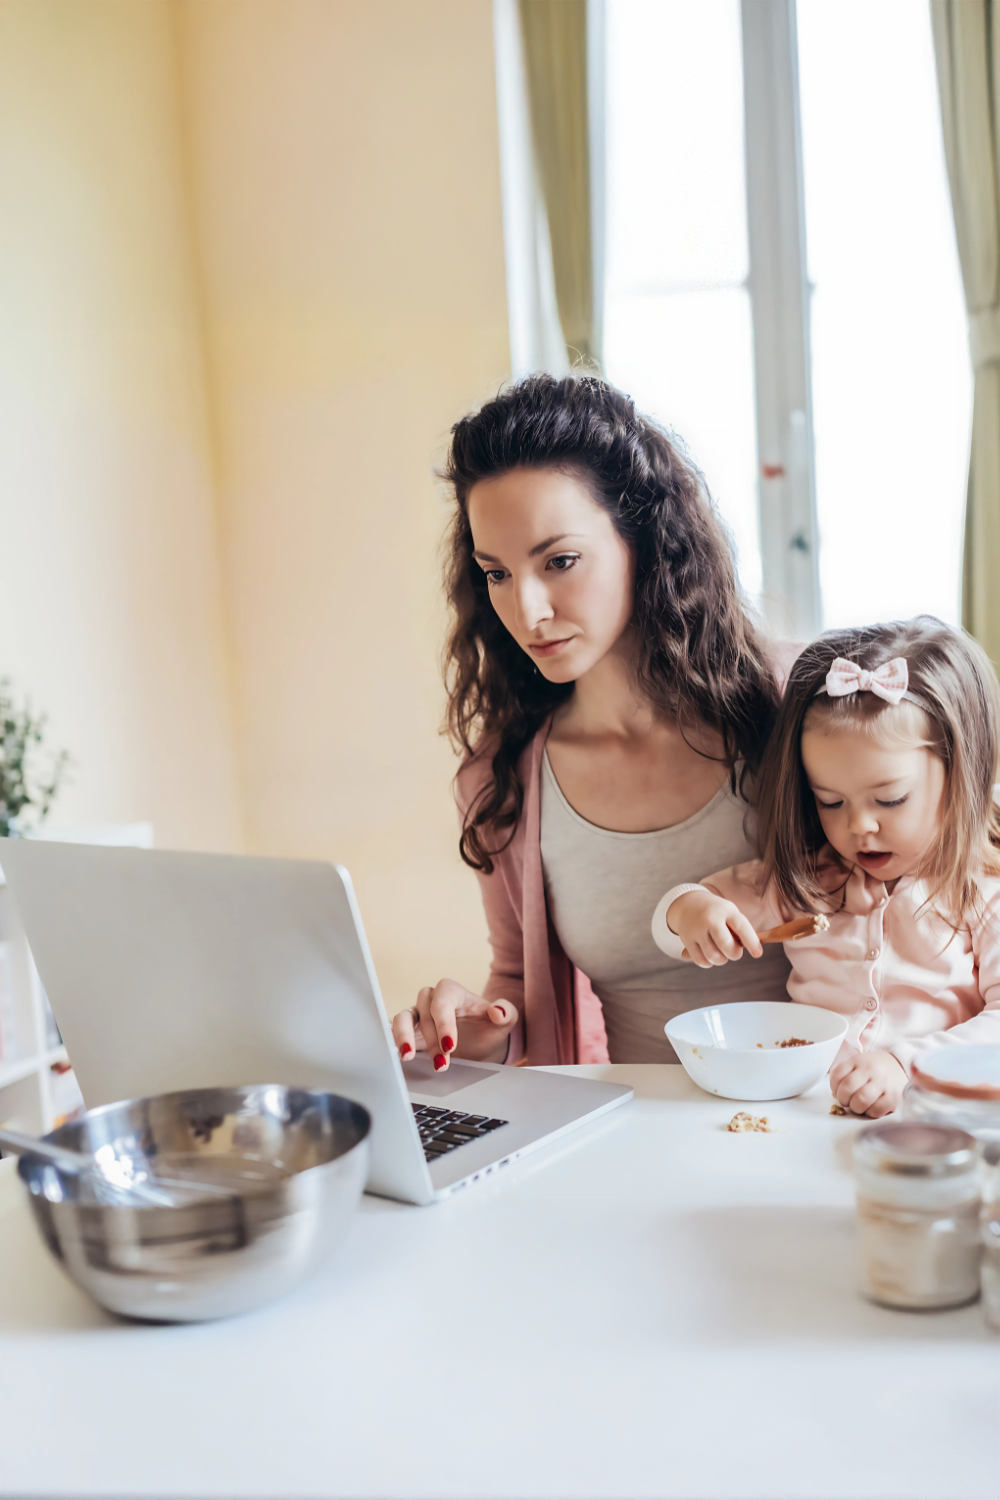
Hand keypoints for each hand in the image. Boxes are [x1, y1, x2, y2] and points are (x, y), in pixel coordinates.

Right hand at [391, 979, 517, 1070]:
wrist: (481, 1045)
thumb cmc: (489, 1028)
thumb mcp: (506, 1020)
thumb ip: (506, 1012)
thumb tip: (497, 1011)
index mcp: (453, 992)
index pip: (442, 1001)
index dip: (443, 1022)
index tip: (450, 1045)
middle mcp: (432, 1000)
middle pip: (423, 1012)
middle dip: (431, 1040)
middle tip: (442, 1063)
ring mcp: (419, 1016)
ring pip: (402, 1017)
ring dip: (404, 1037)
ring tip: (408, 1057)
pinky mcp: (410, 1032)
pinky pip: (395, 1031)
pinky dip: (395, 1040)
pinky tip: (399, 1056)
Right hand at [667, 889, 761, 966]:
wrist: (687, 904)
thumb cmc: (715, 911)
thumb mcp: (729, 911)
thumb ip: (739, 928)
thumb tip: (749, 949)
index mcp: (725, 910)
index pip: (741, 926)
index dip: (752, 942)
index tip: (758, 954)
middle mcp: (710, 919)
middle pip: (726, 946)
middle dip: (735, 953)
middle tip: (733, 949)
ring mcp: (696, 930)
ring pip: (714, 957)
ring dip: (722, 959)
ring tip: (721, 951)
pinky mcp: (687, 941)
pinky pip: (701, 961)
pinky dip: (709, 962)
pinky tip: (709, 954)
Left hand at [829, 1050, 905, 1117]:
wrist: (899, 1066)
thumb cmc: (874, 1068)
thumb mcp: (858, 1063)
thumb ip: (844, 1073)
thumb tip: (835, 1093)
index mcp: (858, 1060)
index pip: (837, 1075)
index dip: (834, 1088)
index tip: (838, 1092)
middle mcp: (871, 1070)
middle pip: (847, 1088)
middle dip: (843, 1099)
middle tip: (847, 1101)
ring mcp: (883, 1083)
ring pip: (861, 1100)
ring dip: (856, 1108)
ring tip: (858, 1106)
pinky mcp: (894, 1097)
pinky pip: (876, 1111)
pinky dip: (870, 1113)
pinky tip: (871, 1108)